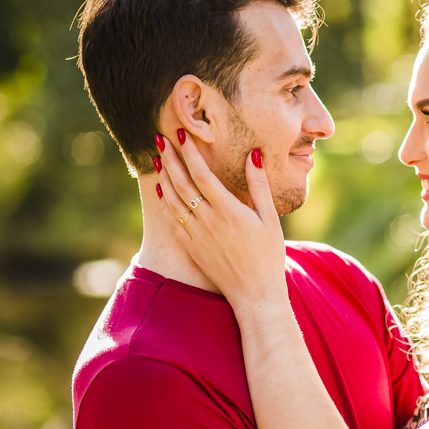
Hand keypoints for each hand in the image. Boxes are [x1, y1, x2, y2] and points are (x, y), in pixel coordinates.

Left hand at [156, 132, 288, 309]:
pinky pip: (172, 221)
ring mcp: (197, 236)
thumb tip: (253, 155)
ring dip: (164, 178)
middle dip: (171, 159)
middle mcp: (208, 221)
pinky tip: (161, 190)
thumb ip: (259, 186)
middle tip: (161, 139)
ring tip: (158, 159)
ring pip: (173, 201)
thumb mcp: (270, 219)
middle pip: (182, 183)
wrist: (255, 293)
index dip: (189, 153)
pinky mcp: (191, 248)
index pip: (202, 174)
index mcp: (229, 211)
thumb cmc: (268, 256)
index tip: (181, 135)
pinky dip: (165, 203)